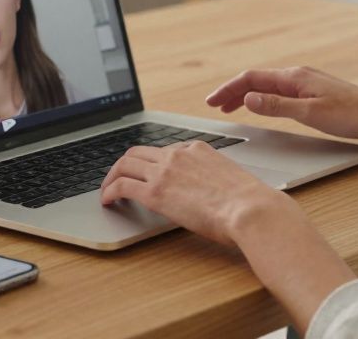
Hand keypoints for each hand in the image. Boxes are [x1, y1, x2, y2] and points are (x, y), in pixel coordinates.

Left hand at [99, 141, 295, 246]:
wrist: (250, 209)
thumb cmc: (248, 202)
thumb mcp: (228, 179)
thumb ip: (211, 178)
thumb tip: (208, 193)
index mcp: (197, 149)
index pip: (164, 150)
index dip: (151, 163)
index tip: (147, 173)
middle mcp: (177, 154)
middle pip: (138, 152)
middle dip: (124, 164)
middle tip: (118, 178)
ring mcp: (164, 171)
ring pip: (124, 164)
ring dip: (111, 176)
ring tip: (107, 190)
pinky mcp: (155, 192)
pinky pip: (121, 185)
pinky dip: (109, 191)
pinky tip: (108, 201)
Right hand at [205, 66, 357, 139]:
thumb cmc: (351, 115)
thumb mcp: (309, 114)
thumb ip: (277, 106)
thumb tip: (249, 98)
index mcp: (294, 78)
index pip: (252, 78)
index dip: (229, 89)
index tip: (212, 101)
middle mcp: (298, 76)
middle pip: (257, 80)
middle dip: (233, 91)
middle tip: (215, 105)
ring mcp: (306, 83)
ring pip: (268, 86)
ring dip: (247, 95)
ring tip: (231, 107)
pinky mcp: (313, 92)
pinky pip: (279, 92)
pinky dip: (263, 98)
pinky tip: (261, 106)